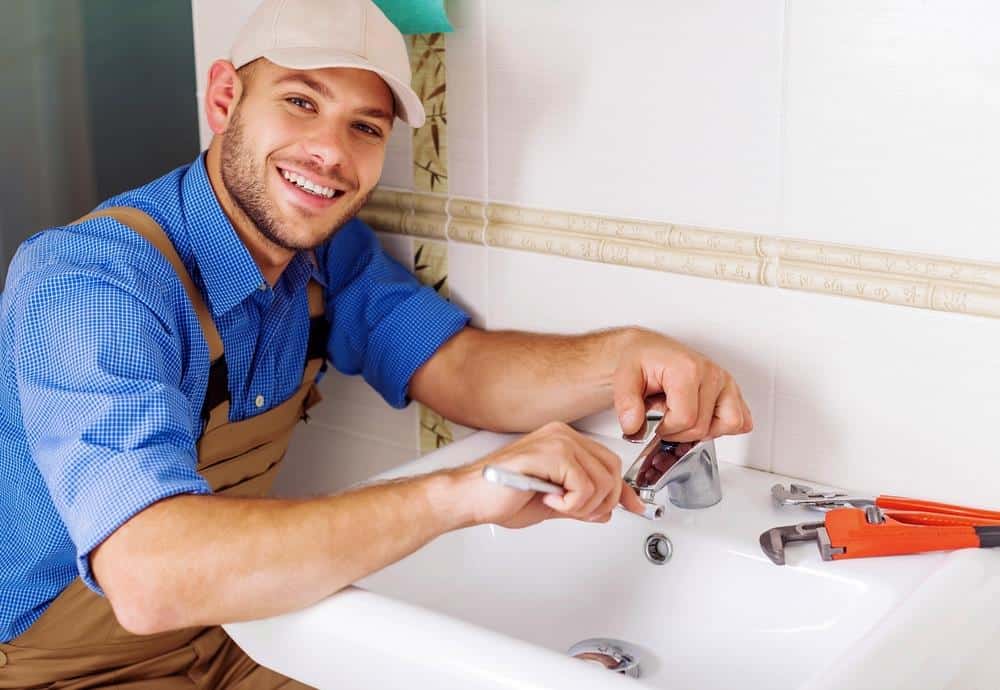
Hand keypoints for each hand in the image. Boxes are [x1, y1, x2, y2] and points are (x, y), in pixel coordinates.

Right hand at [449, 422, 647, 528]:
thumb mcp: (553, 503)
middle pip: (612, 471)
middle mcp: (563, 435)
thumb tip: (608, 509)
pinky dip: (571, 503)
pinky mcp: (549, 453)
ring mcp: (556, 441)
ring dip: (583, 505)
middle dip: (601, 501)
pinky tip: (549, 499)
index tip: (633, 506)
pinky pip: (583, 485)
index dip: (622, 490)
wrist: (469, 497)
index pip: (609, 462)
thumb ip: (582, 503)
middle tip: (576, 512)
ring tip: (557, 505)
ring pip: (601, 480)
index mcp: (564, 441)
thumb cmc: (500, 498)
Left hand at [613, 329, 752, 441]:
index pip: (685, 419)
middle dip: (678, 432)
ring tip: (683, 418)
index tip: (654, 422)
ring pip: (729, 424)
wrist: (648, 351)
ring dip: (703, 430)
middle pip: (703, 427)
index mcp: (687, 368)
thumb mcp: (623, 377)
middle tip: (664, 418)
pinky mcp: (731, 390)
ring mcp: (725, 381)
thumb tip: (634, 427)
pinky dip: (722, 426)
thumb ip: (625, 404)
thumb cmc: (640, 361)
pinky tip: (701, 418)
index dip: (665, 430)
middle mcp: (711, 373)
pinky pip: (741, 420)